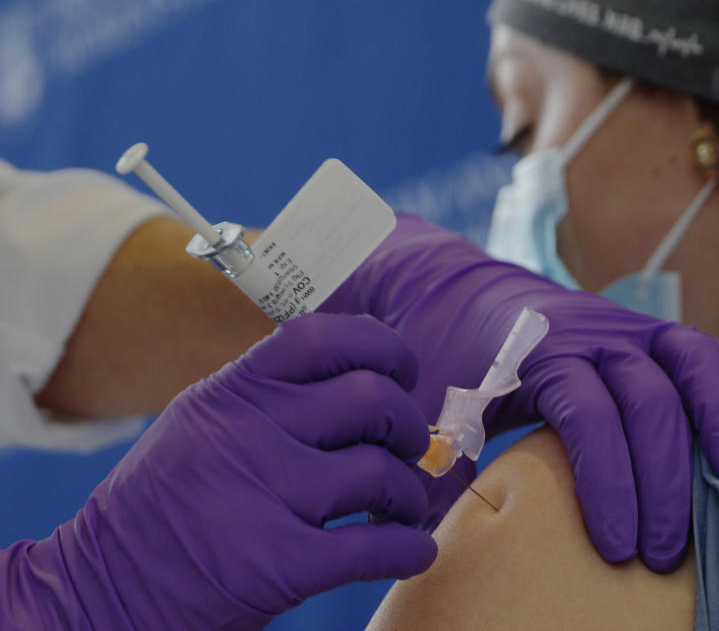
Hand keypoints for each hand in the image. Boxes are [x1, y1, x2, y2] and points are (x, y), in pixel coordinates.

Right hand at [1, 313, 435, 629]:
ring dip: (411, 491)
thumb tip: (366, 384)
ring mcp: (261, 496)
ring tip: (405, 506)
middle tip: (410, 447)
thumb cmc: (164, 508)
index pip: (322, 337)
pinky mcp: (278, 564)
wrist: (97, 592)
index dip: (382, 347)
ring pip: (380, 470)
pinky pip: (376, 546)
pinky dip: (410, 548)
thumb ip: (271, 400)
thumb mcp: (203, 426)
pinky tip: (411, 550)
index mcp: (231, 393)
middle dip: (408, 425)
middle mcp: (246, 432)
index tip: (404, 371)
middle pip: (371, 398)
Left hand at [322, 214, 718, 571]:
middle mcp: (590, 334)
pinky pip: (707, 343)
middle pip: (648, 400)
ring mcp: (625, 324)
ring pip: (691, 360)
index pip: (588, 418)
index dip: (609, 484)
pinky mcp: (646, 327)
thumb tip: (441, 542)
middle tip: (666, 554)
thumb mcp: (433, 411)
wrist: (453, 288)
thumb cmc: (445, 361)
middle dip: (664, 482)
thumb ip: (442, 468)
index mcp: (535, 354)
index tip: (618, 548)